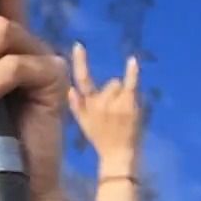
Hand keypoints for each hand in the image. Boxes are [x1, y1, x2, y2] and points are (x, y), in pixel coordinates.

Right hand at [69, 43, 144, 171]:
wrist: (117, 155)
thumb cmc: (101, 140)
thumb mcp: (82, 123)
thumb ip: (75, 106)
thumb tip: (69, 89)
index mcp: (86, 104)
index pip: (81, 78)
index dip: (80, 61)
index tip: (79, 44)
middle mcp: (97, 101)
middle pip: (109, 84)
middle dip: (114, 93)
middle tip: (117, 114)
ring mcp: (113, 103)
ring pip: (119, 86)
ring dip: (124, 96)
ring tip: (124, 115)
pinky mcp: (127, 105)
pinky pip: (130, 84)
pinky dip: (132, 72)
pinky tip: (132, 61)